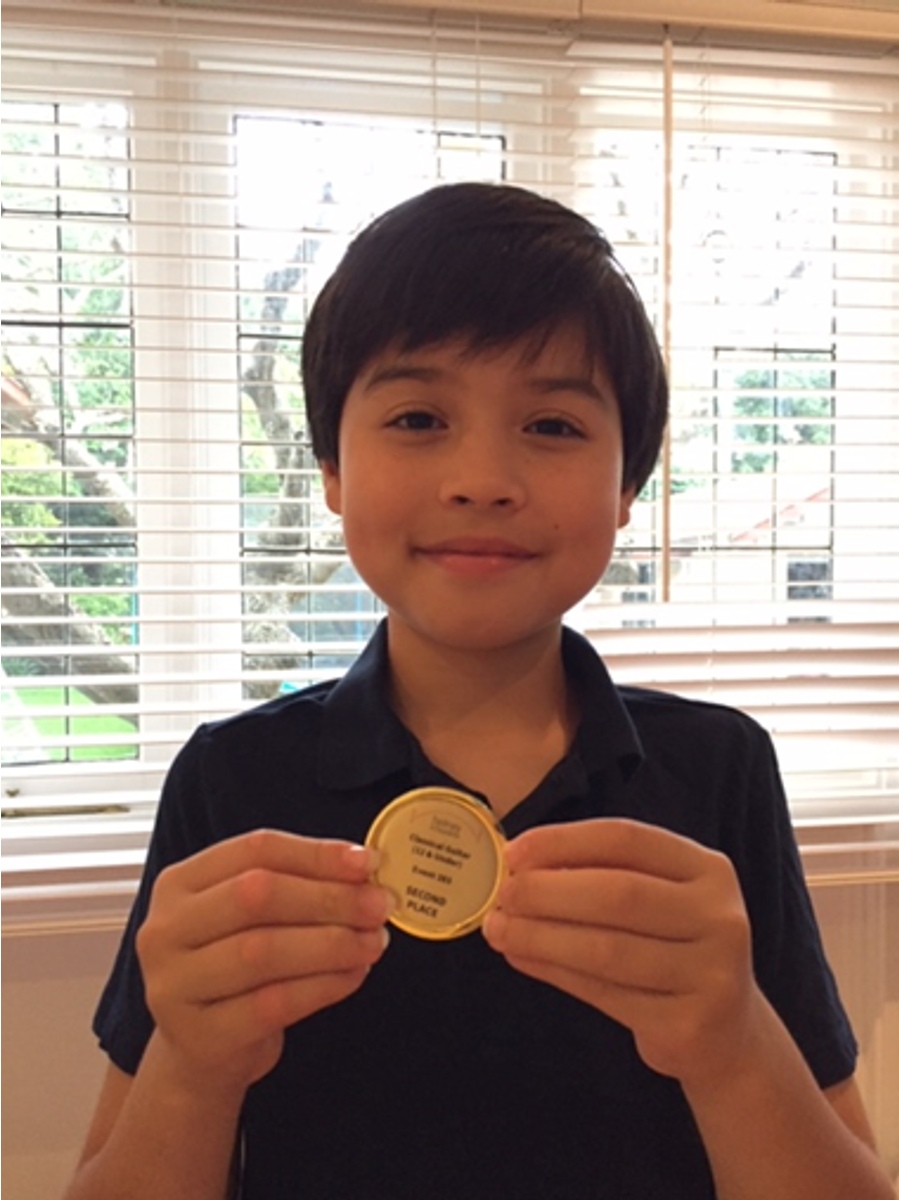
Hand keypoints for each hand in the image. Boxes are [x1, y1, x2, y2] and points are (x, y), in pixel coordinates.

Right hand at [136, 829, 392, 1095]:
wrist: (203, 1054)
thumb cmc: (236, 972)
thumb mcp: (250, 920)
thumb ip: (295, 887)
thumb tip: (364, 869)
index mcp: (179, 883)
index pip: (254, 850)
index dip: (316, 853)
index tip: (368, 862)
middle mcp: (165, 929)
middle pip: (256, 895)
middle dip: (329, 897)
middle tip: (378, 905)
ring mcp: (173, 985)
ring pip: (263, 951)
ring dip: (331, 943)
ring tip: (373, 942)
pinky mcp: (198, 1036)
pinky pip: (271, 1004)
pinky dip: (322, 986)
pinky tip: (353, 975)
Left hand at [482, 818, 761, 1088]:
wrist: (728, 1035)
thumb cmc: (673, 951)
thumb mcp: (657, 901)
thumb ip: (602, 877)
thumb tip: (518, 866)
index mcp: (708, 870)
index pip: (626, 839)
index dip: (564, 841)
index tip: (514, 852)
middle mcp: (718, 916)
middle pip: (618, 892)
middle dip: (548, 891)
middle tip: (502, 894)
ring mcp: (711, 973)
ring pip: (606, 948)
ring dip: (540, 935)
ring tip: (499, 929)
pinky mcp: (689, 1024)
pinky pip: (605, 993)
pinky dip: (554, 971)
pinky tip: (523, 957)